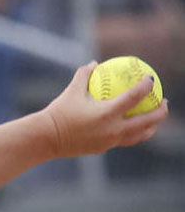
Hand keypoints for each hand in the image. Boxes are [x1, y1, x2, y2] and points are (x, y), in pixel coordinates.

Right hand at [42, 61, 168, 158]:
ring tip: (154, 120)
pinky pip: (124, 140)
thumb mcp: (71, 91)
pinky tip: (132, 128)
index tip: (151, 79)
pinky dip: (132, 133)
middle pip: (147, 121)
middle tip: (164, 101)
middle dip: (160, 111)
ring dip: (151, 127)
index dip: (146, 86)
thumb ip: (84, 75)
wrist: (47, 138)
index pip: (135, 97)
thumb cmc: (58, 112)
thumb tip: (94, 63)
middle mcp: (113, 129)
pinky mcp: (104, 148)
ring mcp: (110, 141)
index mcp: (107, 113)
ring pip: (139, 135)